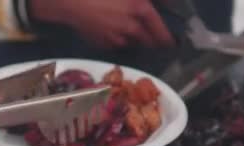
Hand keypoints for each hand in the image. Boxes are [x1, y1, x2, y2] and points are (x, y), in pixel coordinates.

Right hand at [30, 0, 173, 48]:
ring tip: (132, 32)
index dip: (169, 39)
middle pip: (148, 42)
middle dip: (153, 42)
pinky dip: (118, 40)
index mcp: (140, 10)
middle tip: (156, 40)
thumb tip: (167, 2)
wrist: (71, 1)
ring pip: (132, 43)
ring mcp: (115, 38)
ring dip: (135, 40)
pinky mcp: (100, 43)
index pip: (162, 32)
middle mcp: (131, 29)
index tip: (173, 43)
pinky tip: (113, 30)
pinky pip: (115, 44)